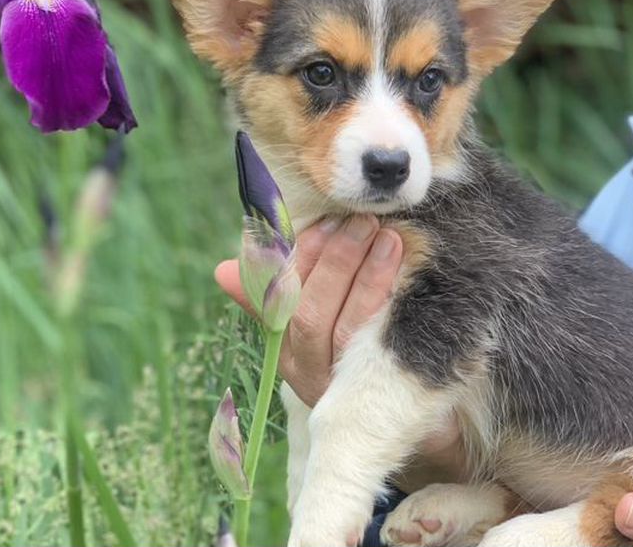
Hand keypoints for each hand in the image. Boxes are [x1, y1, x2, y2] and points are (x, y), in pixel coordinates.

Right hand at [215, 215, 402, 406]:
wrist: (396, 410)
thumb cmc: (343, 350)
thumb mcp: (307, 324)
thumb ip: (271, 293)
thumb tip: (221, 271)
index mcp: (285, 348)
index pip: (281, 298)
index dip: (303, 258)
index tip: (327, 222)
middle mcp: (307, 371)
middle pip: (312, 317)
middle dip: (337, 263)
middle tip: (362, 222)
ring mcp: (342, 386)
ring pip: (348, 332)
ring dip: (369, 279)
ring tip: (390, 239)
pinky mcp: (380, 392)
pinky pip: (385, 349)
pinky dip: (393, 307)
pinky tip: (411, 275)